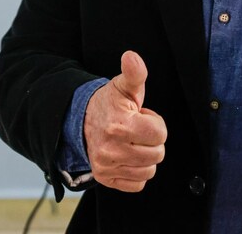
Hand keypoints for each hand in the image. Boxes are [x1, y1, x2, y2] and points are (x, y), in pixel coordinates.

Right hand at [83, 51, 166, 192]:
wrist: (81, 121)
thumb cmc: (108, 104)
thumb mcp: (123, 86)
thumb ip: (134, 73)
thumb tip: (131, 57)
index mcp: (119, 125)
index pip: (160, 133)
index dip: (156, 123)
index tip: (142, 117)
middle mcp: (111, 149)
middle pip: (157, 154)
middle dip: (152, 140)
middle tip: (137, 129)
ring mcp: (107, 166)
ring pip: (149, 170)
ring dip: (146, 156)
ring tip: (132, 141)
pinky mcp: (105, 178)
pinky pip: (137, 184)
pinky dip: (137, 171)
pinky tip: (128, 155)